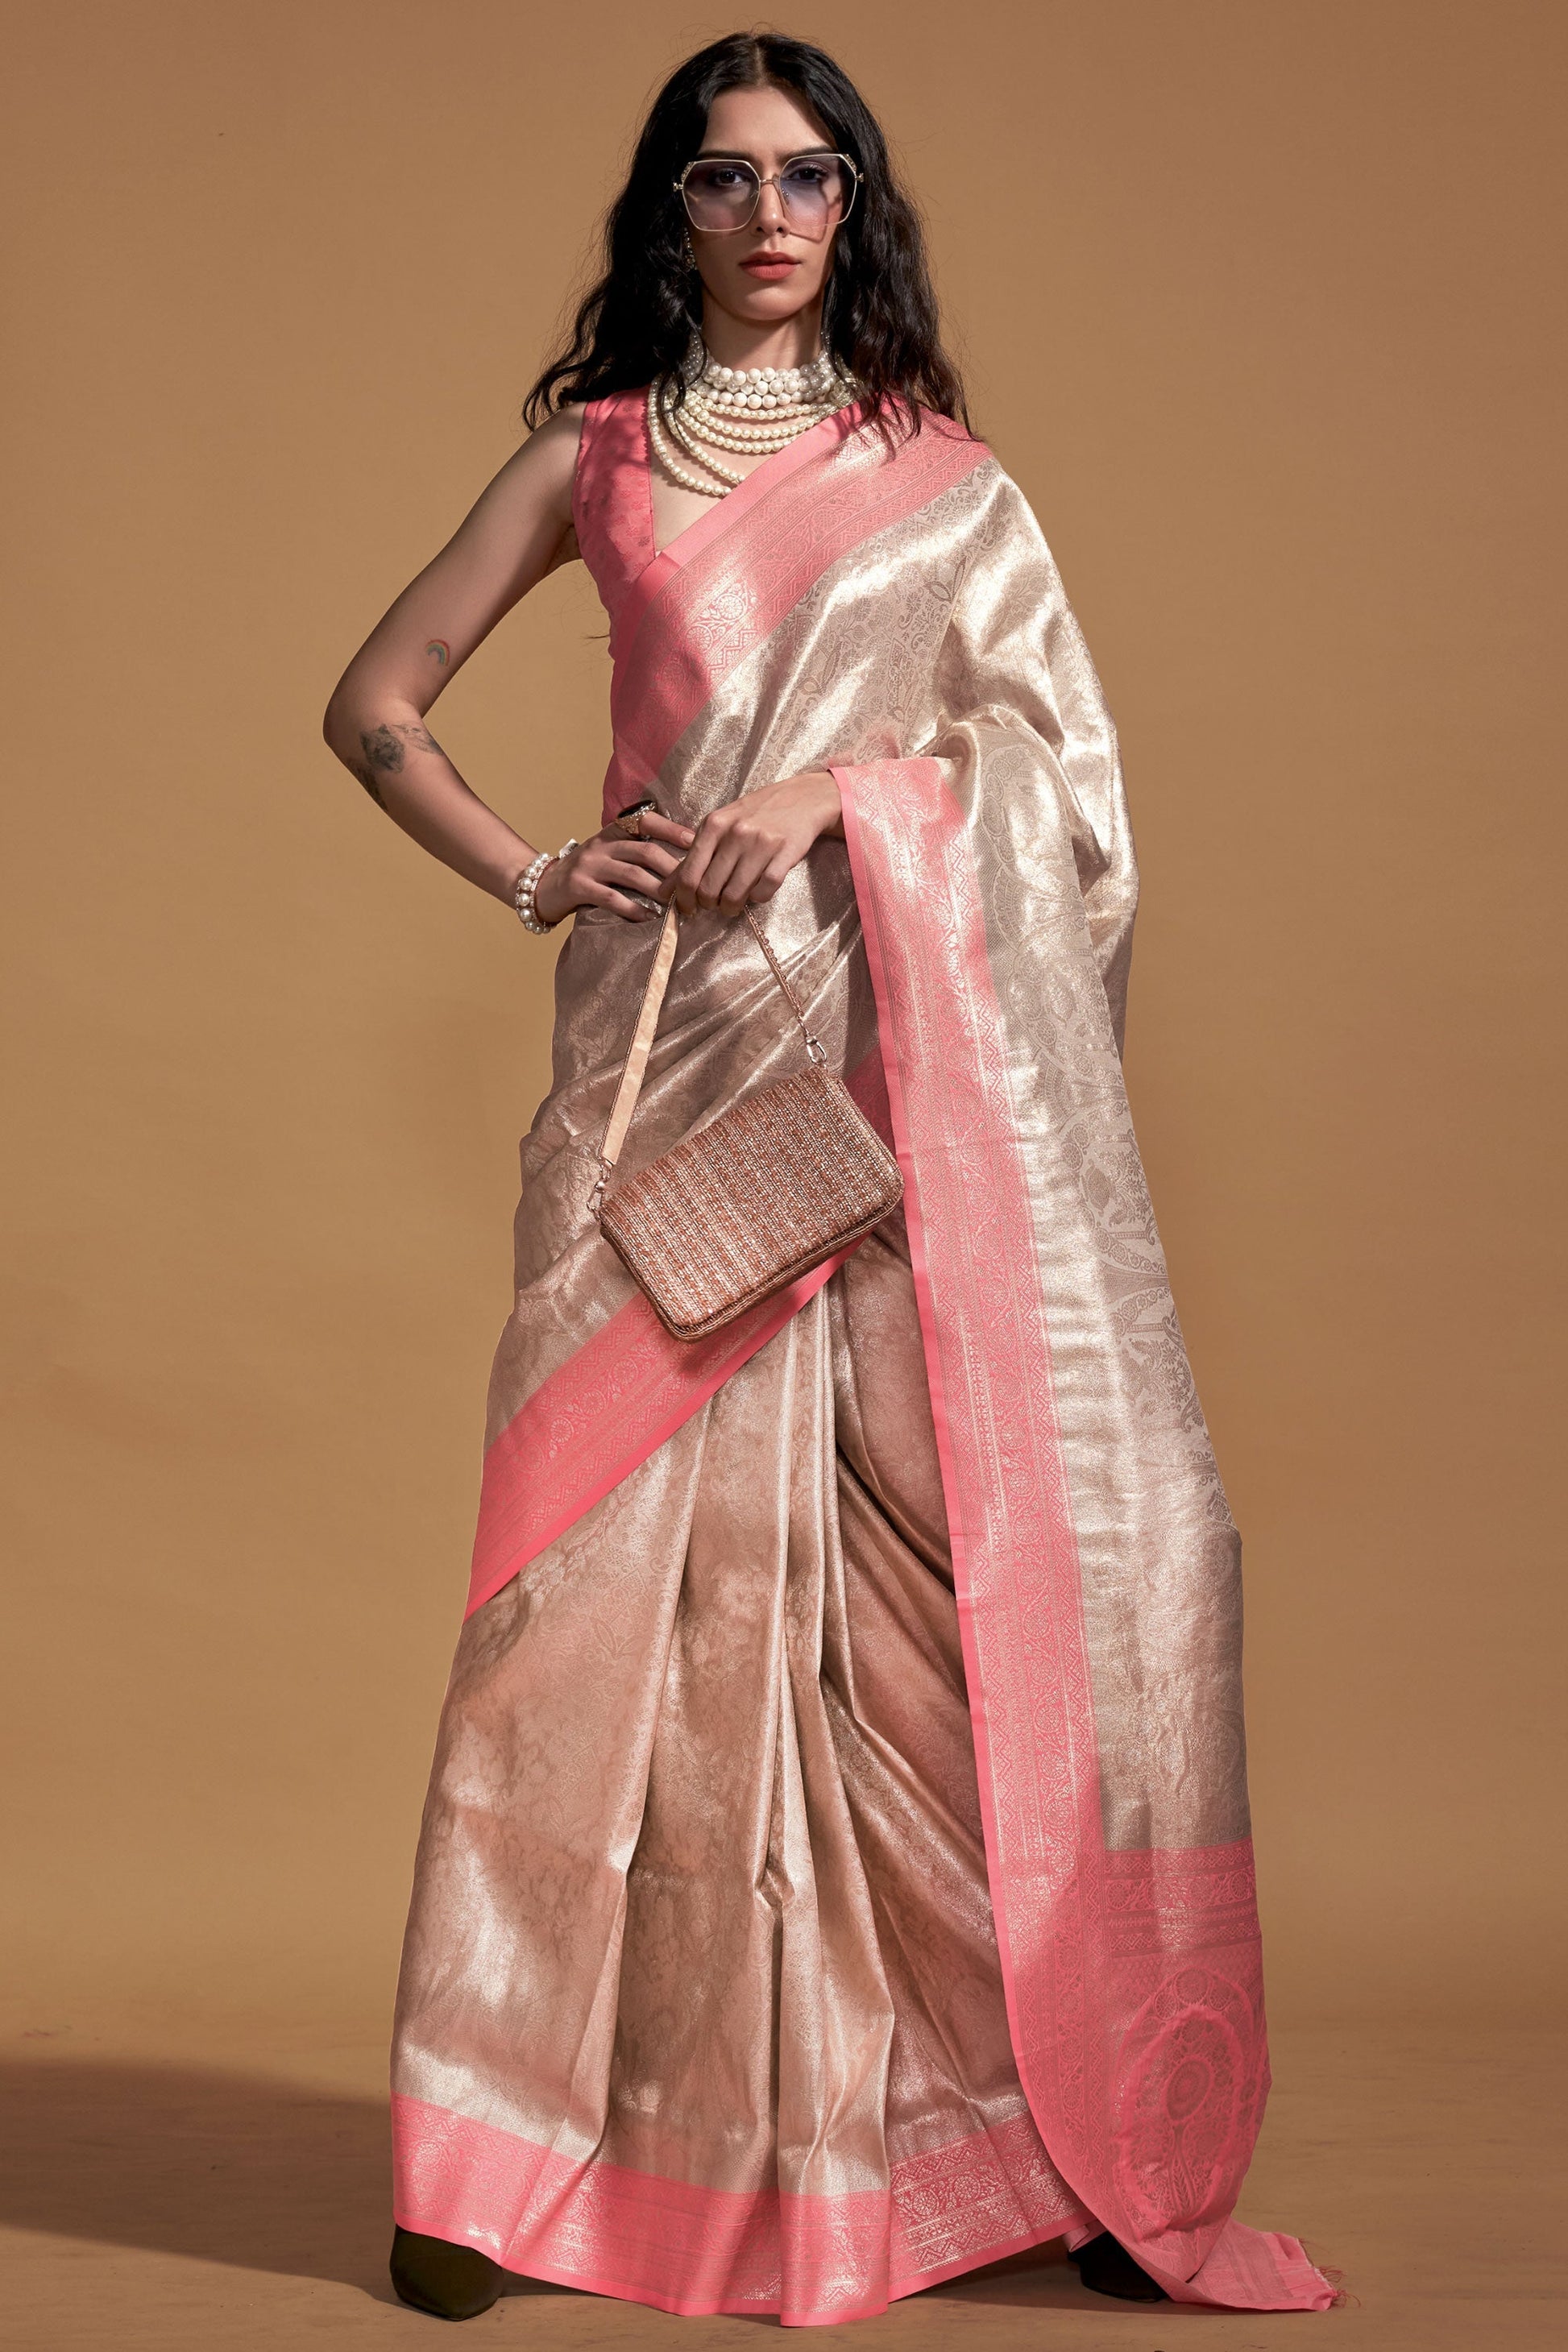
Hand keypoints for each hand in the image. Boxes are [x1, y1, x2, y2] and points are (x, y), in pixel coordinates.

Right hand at [533, 811, 694, 924]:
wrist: (544, 887)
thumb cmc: (587, 873)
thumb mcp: (608, 853)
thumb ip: (635, 852)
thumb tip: (681, 862)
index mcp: (611, 833)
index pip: (644, 822)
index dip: (670, 829)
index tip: (694, 841)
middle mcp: (601, 845)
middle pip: (645, 851)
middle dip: (673, 868)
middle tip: (694, 885)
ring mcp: (589, 865)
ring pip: (632, 875)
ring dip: (659, 891)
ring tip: (678, 904)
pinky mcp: (579, 887)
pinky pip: (612, 899)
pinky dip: (634, 910)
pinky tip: (650, 919)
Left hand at [671, 770, 842, 917]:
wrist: (802, 798)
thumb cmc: (756, 814)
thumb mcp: (720, 825)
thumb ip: (695, 855)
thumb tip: (666, 889)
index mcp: (714, 825)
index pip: (689, 874)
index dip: (685, 900)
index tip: (689, 909)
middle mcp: (735, 833)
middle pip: (709, 890)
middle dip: (710, 905)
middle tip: (717, 905)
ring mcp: (761, 844)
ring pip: (735, 895)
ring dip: (732, 907)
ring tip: (735, 903)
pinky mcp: (785, 854)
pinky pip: (764, 891)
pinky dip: (758, 898)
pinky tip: (758, 891)